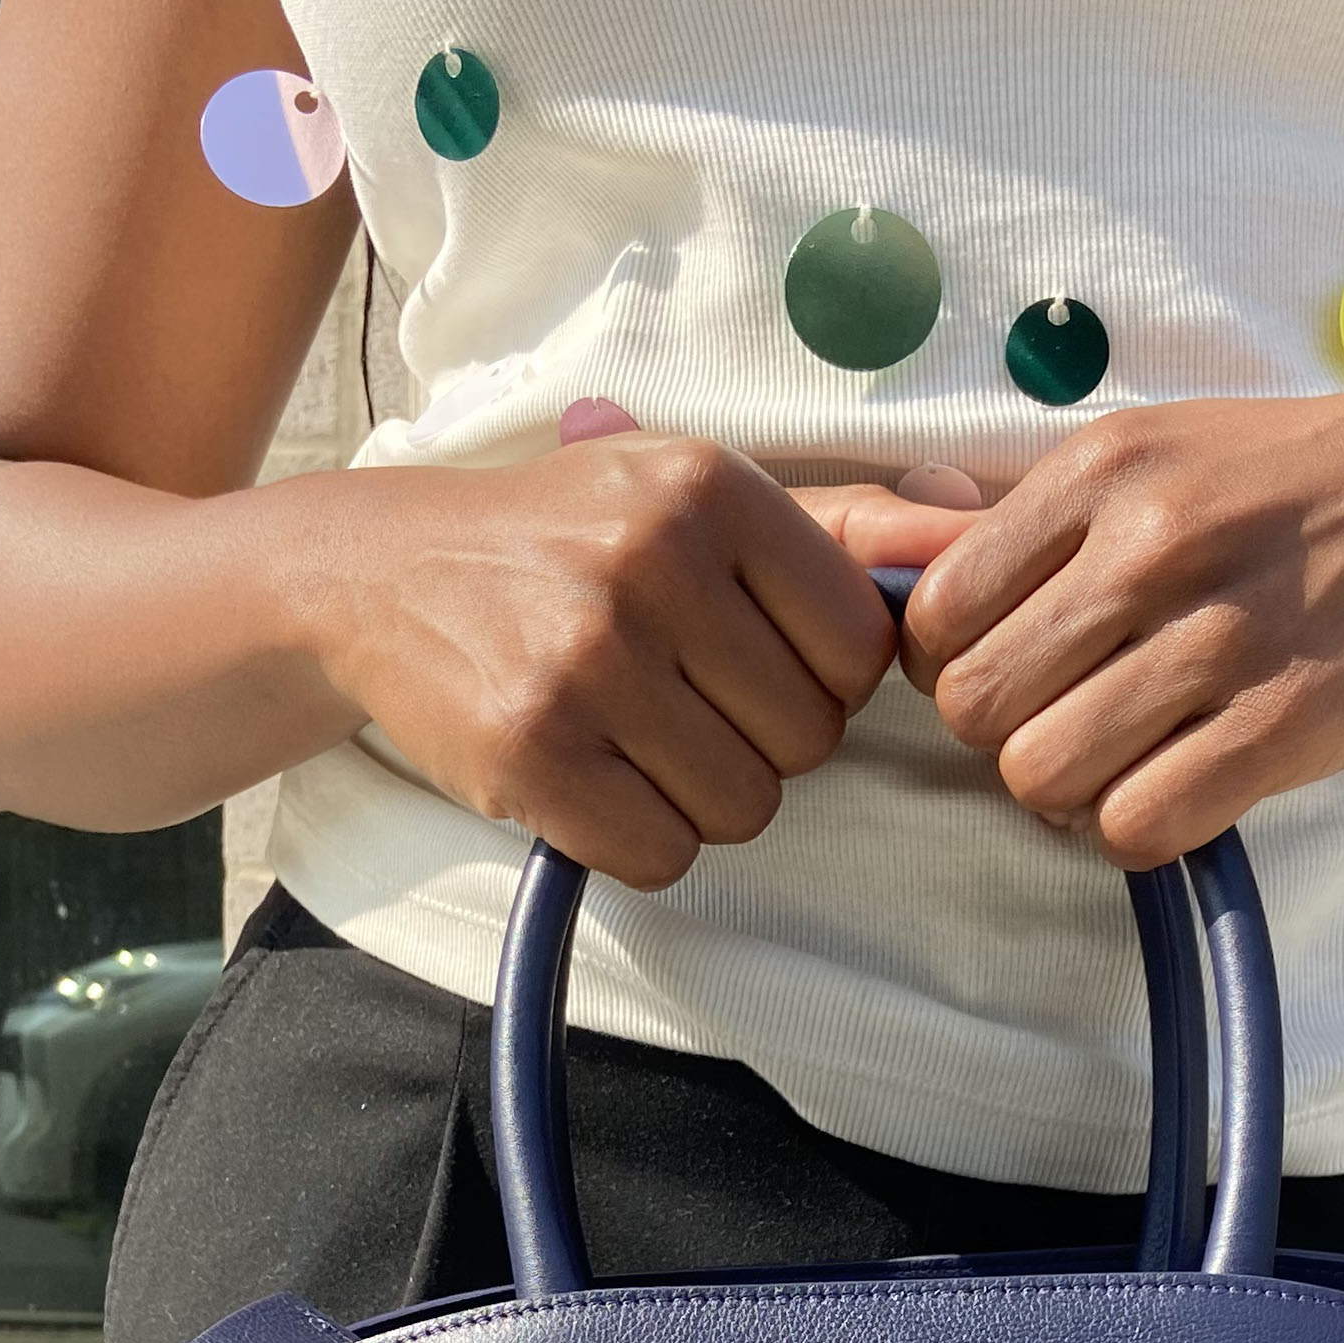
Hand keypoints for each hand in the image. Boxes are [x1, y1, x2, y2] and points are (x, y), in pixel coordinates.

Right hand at [304, 437, 899, 885]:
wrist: (377, 575)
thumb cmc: (569, 541)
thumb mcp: (695, 498)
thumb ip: (842, 528)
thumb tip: (967, 532)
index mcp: (711, 488)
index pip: (862, 649)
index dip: (819, 678)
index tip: (749, 657)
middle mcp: (650, 562)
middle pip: (810, 740)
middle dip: (757, 741)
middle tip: (676, 698)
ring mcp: (585, 662)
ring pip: (743, 807)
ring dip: (699, 797)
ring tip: (632, 735)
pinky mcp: (530, 753)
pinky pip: (662, 854)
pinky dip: (638, 838)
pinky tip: (592, 778)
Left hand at [897, 373, 1343, 864]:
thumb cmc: (1312, 478)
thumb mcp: (1167, 448)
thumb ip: (1035, 508)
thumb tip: (898, 522)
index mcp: (1102, 473)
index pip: (938, 615)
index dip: (962, 667)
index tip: (1025, 673)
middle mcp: (1147, 547)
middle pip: (975, 706)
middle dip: (1008, 738)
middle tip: (1077, 727)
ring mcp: (1217, 638)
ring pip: (1042, 775)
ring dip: (1072, 794)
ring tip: (1131, 763)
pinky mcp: (1284, 723)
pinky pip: (1139, 823)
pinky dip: (1142, 829)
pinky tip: (1182, 794)